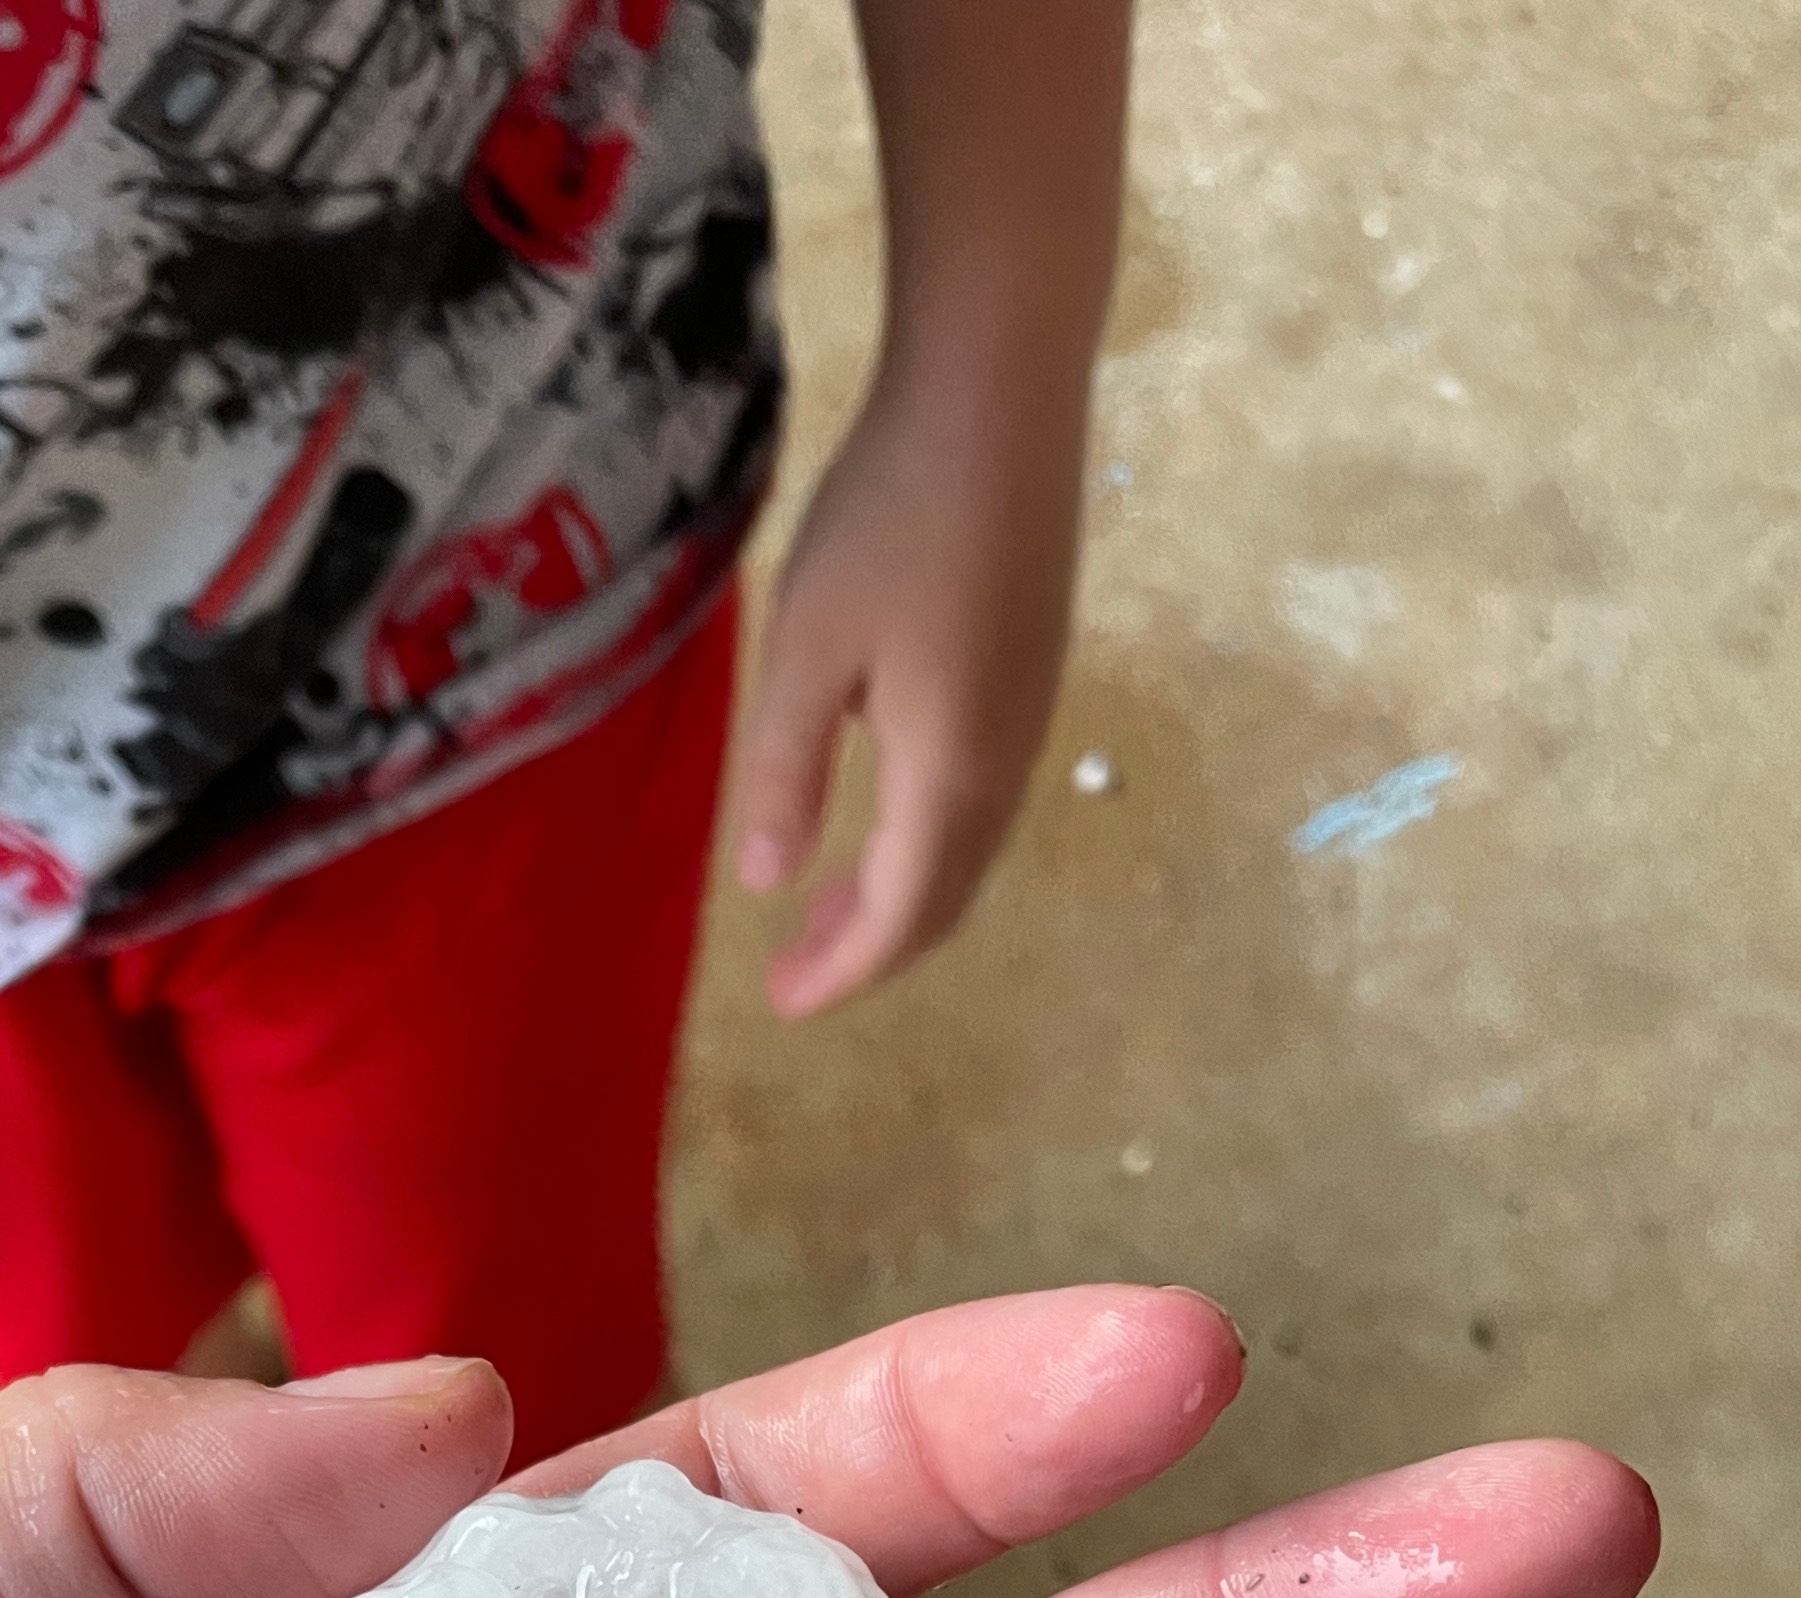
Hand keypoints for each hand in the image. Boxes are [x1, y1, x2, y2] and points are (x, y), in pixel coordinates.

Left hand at [736, 384, 1080, 1018]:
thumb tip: (766, 882)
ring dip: (903, 895)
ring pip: (970, 848)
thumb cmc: (889, 514)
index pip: (900, 912)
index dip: (842, 970)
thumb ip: (783, 770)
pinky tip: (885, 817)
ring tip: (830, 910)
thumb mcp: (805, 645)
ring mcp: (1031, 713)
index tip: (781, 1004)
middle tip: (795, 974)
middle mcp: (1006, 760)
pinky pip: (984, 798)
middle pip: (946, 896)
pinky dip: (931, 841)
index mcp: (947, 769)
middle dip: (872, 948)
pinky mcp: (1034, 668)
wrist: (1001, 391)